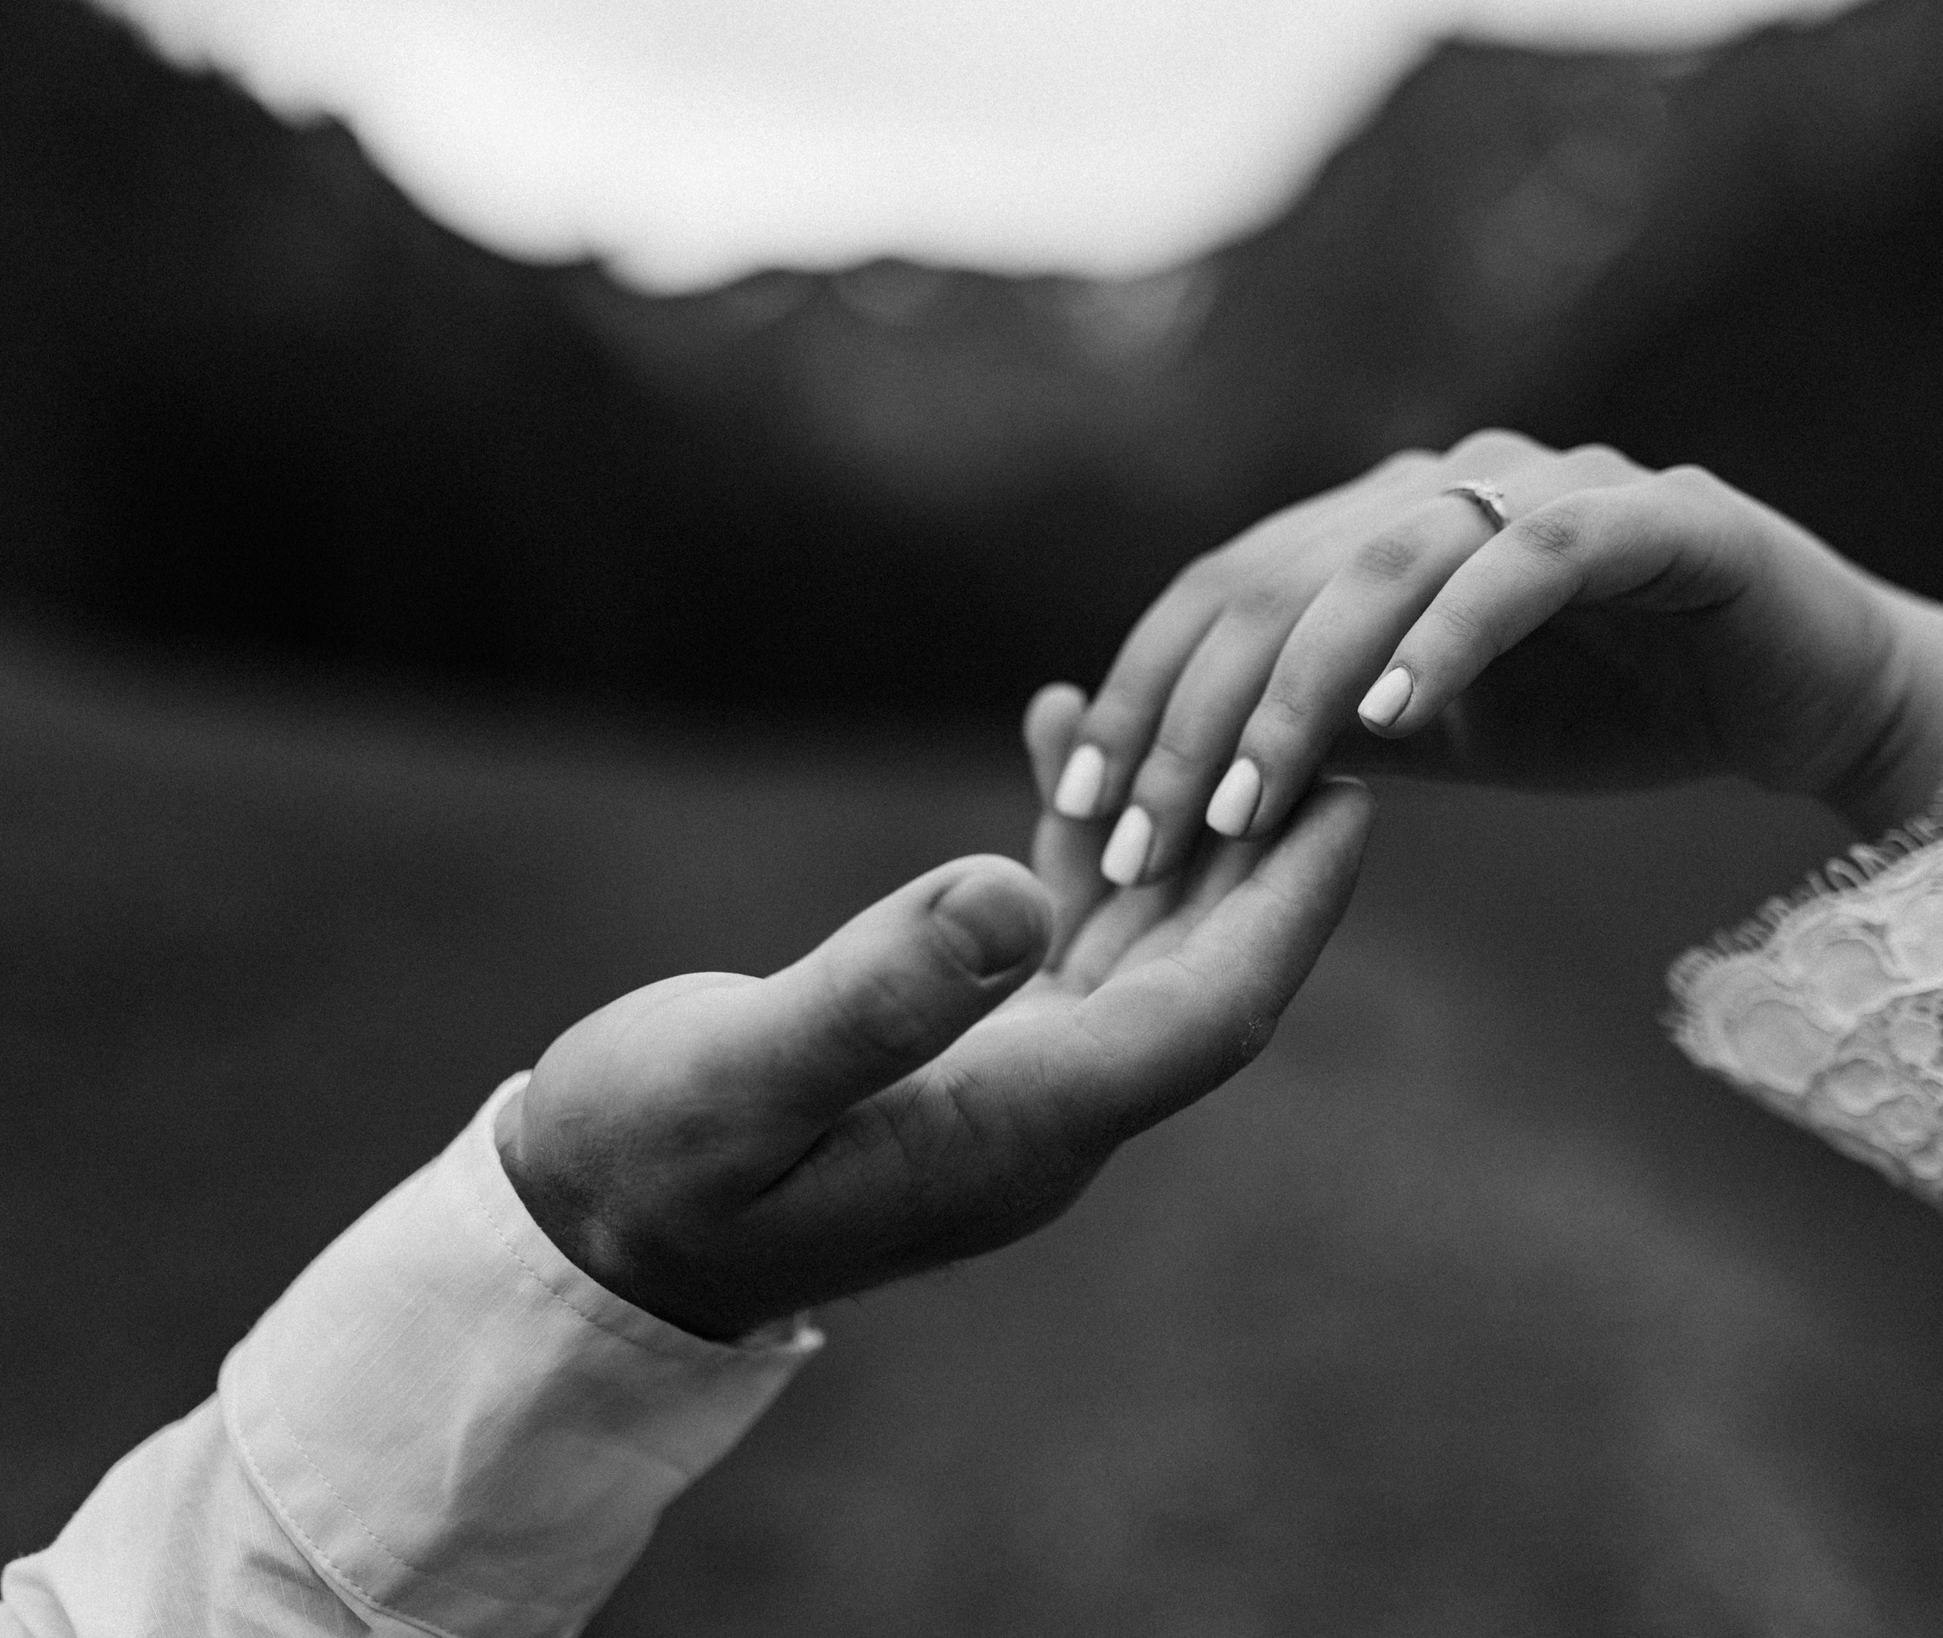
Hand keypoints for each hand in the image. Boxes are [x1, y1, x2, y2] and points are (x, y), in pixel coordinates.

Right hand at [499, 699, 1370, 1339]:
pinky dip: (1067, 841)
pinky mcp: (961, 1056)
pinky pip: (1050, 938)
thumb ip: (871, 1000)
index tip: (1354, 802)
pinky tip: (1058, 739)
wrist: (587, 1239)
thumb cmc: (643, 1166)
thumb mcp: (734, 1079)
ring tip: (1217, 703)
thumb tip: (1011, 896)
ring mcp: (1007, 1088)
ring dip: (1178, 833)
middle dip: (1269, 859)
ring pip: (1136, 948)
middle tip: (1335, 728)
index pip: (1204, 1018)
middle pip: (1199, 976)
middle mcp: (1043, 1116)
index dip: (1287, 912)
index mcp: (1018, 1130)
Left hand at [1047, 429, 1942, 886]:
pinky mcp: (1660, 518)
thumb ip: (1334, 726)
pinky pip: (1533, 557)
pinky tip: (1398, 720)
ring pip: (1385, 559)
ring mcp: (1557, 484)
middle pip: (1277, 572)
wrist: (1811, 697)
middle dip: (1192, 712)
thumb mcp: (1443, 734)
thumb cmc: (1619, 707)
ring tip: (1245, 805)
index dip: (1143, 689)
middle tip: (1140, 836)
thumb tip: (1193, 775)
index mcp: (1387, 521)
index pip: (1226, 589)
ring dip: (1299, 689)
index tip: (1086, 804)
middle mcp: (1454, 480)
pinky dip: (1455, 635)